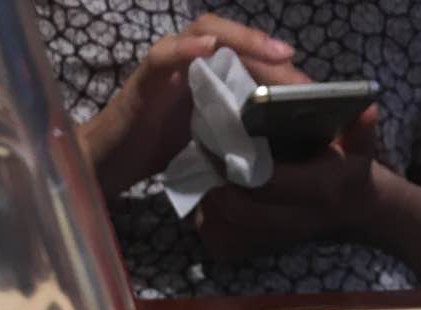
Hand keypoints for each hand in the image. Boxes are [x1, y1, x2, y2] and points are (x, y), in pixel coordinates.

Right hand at [81, 15, 297, 194]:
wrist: (113, 166)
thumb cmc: (160, 153)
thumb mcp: (210, 143)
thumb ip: (237, 133)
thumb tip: (282, 146)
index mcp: (205, 75)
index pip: (243, 56)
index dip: (275, 65)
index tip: (307, 84)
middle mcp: (187, 62)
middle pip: (230, 39)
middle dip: (265, 49)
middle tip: (296, 66)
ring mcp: (166, 67)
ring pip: (203, 32)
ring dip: (239, 38)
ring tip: (270, 50)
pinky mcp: (143, 82)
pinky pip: (163, 55)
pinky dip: (184, 48)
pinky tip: (206, 48)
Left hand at [195, 107, 380, 259]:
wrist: (354, 214)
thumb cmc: (351, 172)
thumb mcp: (361, 148)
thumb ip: (361, 129)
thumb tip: (368, 108)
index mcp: (317, 192)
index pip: (268, 183)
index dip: (239, 167)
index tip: (219, 143)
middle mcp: (297, 221)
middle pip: (242, 212)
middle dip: (219, 187)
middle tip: (206, 158)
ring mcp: (281, 239)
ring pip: (232, 231)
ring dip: (213, 206)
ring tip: (204, 176)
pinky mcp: (267, 248)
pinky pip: (229, 245)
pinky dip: (213, 226)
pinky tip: (211, 201)